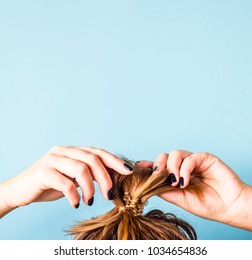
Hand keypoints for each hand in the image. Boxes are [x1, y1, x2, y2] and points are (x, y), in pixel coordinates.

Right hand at [0, 146, 133, 216]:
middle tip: (109, 194)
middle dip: (105, 177)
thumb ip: (91, 175)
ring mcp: (52, 159)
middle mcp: (64, 150)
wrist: (21, 190)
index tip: (129, 171)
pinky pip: (64, 183)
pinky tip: (74, 203)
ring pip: (80, 168)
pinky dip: (73, 195)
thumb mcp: (74, 178)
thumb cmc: (52, 184)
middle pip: (92, 159)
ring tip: (89, 201)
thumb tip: (118, 177)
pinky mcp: (43, 172)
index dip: (115, 160)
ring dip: (90, 188)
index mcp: (74, 150)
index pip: (99, 152)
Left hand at [138, 150, 251, 233]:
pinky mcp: (204, 158)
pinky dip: (184, 168)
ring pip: (175, 154)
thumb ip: (166, 191)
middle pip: (164, 156)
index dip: (149, 165)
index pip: (161, 167)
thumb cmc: (207, 205)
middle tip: (158, 176)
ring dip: (171, 167)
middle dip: (158, 164)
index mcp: (176, 175)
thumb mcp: (181, 200)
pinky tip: (184, 181)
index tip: (139, 166)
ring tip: (175, 182)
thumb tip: (148, 185)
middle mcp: (183, 166)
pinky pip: (190, 158)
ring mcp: (193, 161)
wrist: (229, 207)